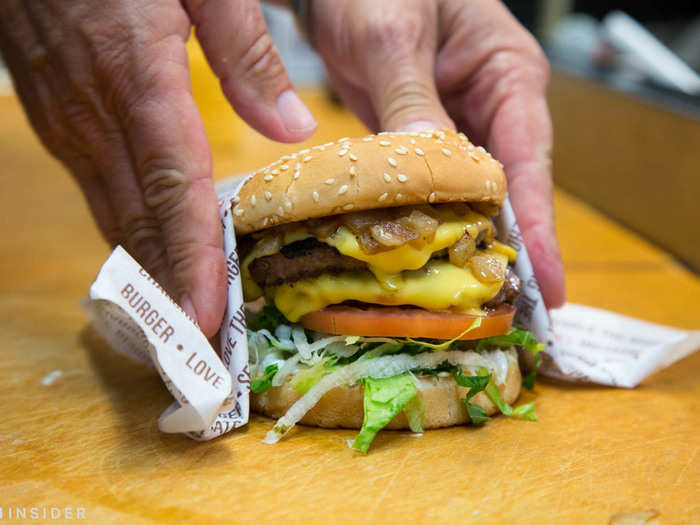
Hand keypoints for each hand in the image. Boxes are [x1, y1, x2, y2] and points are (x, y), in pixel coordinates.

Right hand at [0, 0, 316, 335]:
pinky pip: (99, 192)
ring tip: (185, 326)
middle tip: (203, 351)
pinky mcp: (59, 119)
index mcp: (139, 79)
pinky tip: (153, 260)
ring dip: (150, 275)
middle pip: (140, 223)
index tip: (206, 319)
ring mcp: (69, 122)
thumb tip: (293, 128)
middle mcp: (96, 115)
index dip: (190, 261)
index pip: (172, 191)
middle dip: (171, 293)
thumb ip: (247, 55)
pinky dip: (130, 236)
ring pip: (114, 216)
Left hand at [309, 0, 565, 307]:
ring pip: (470, 196)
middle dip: (508, 249)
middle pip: (507, 189)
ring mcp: (456, 125)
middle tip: (512, 313)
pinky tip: (429, 262)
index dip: (535, 225)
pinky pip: (433, 190)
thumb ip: (410, 100)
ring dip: (469, 245)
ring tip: (475, 303)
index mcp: (506, 73)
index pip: (527, 160)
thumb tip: (430, 164)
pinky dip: (431, 225)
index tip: (545, 281)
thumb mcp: (391, 36)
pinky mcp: (423, 140)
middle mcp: (491, 106)